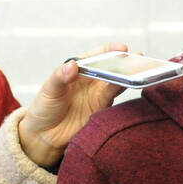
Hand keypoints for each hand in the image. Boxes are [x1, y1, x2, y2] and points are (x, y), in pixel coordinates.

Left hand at [17, 43, 128, 167]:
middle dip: (125, 61)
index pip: (96, 56)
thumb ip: (60, 77)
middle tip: (137, 57)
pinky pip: (113, 96)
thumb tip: (73, 65)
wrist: (44, 135)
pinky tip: (127, 83)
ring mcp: (97, 94)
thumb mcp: (49, 89)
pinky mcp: (101, 109)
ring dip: (127, 74)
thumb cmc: (44, 109)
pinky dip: (120, 88)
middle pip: (111, 67)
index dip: (110, 50)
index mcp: (78, 70)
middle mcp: (90, 81)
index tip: (121, 48)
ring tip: (138, 68)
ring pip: (116, 80)